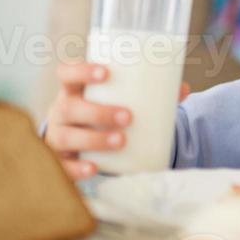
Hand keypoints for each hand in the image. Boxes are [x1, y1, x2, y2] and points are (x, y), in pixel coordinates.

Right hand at [43, 62, 189, 181]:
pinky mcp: (60, 160)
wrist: (79, 141)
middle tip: (128, 116)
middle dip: (98, 112)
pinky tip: (94, 168)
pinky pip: (63, 166)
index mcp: (73, 90)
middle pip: (70, 107)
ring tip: (121, 141)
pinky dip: (77, 169)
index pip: (67, 74)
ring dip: (94, 139)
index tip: (105, 73)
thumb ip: (147, 93)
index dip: (81, 70)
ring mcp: (57, 136)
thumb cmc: (101, 110)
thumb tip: (182, 89)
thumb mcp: (117, 99)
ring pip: (67, 136)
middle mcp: (61, 111)